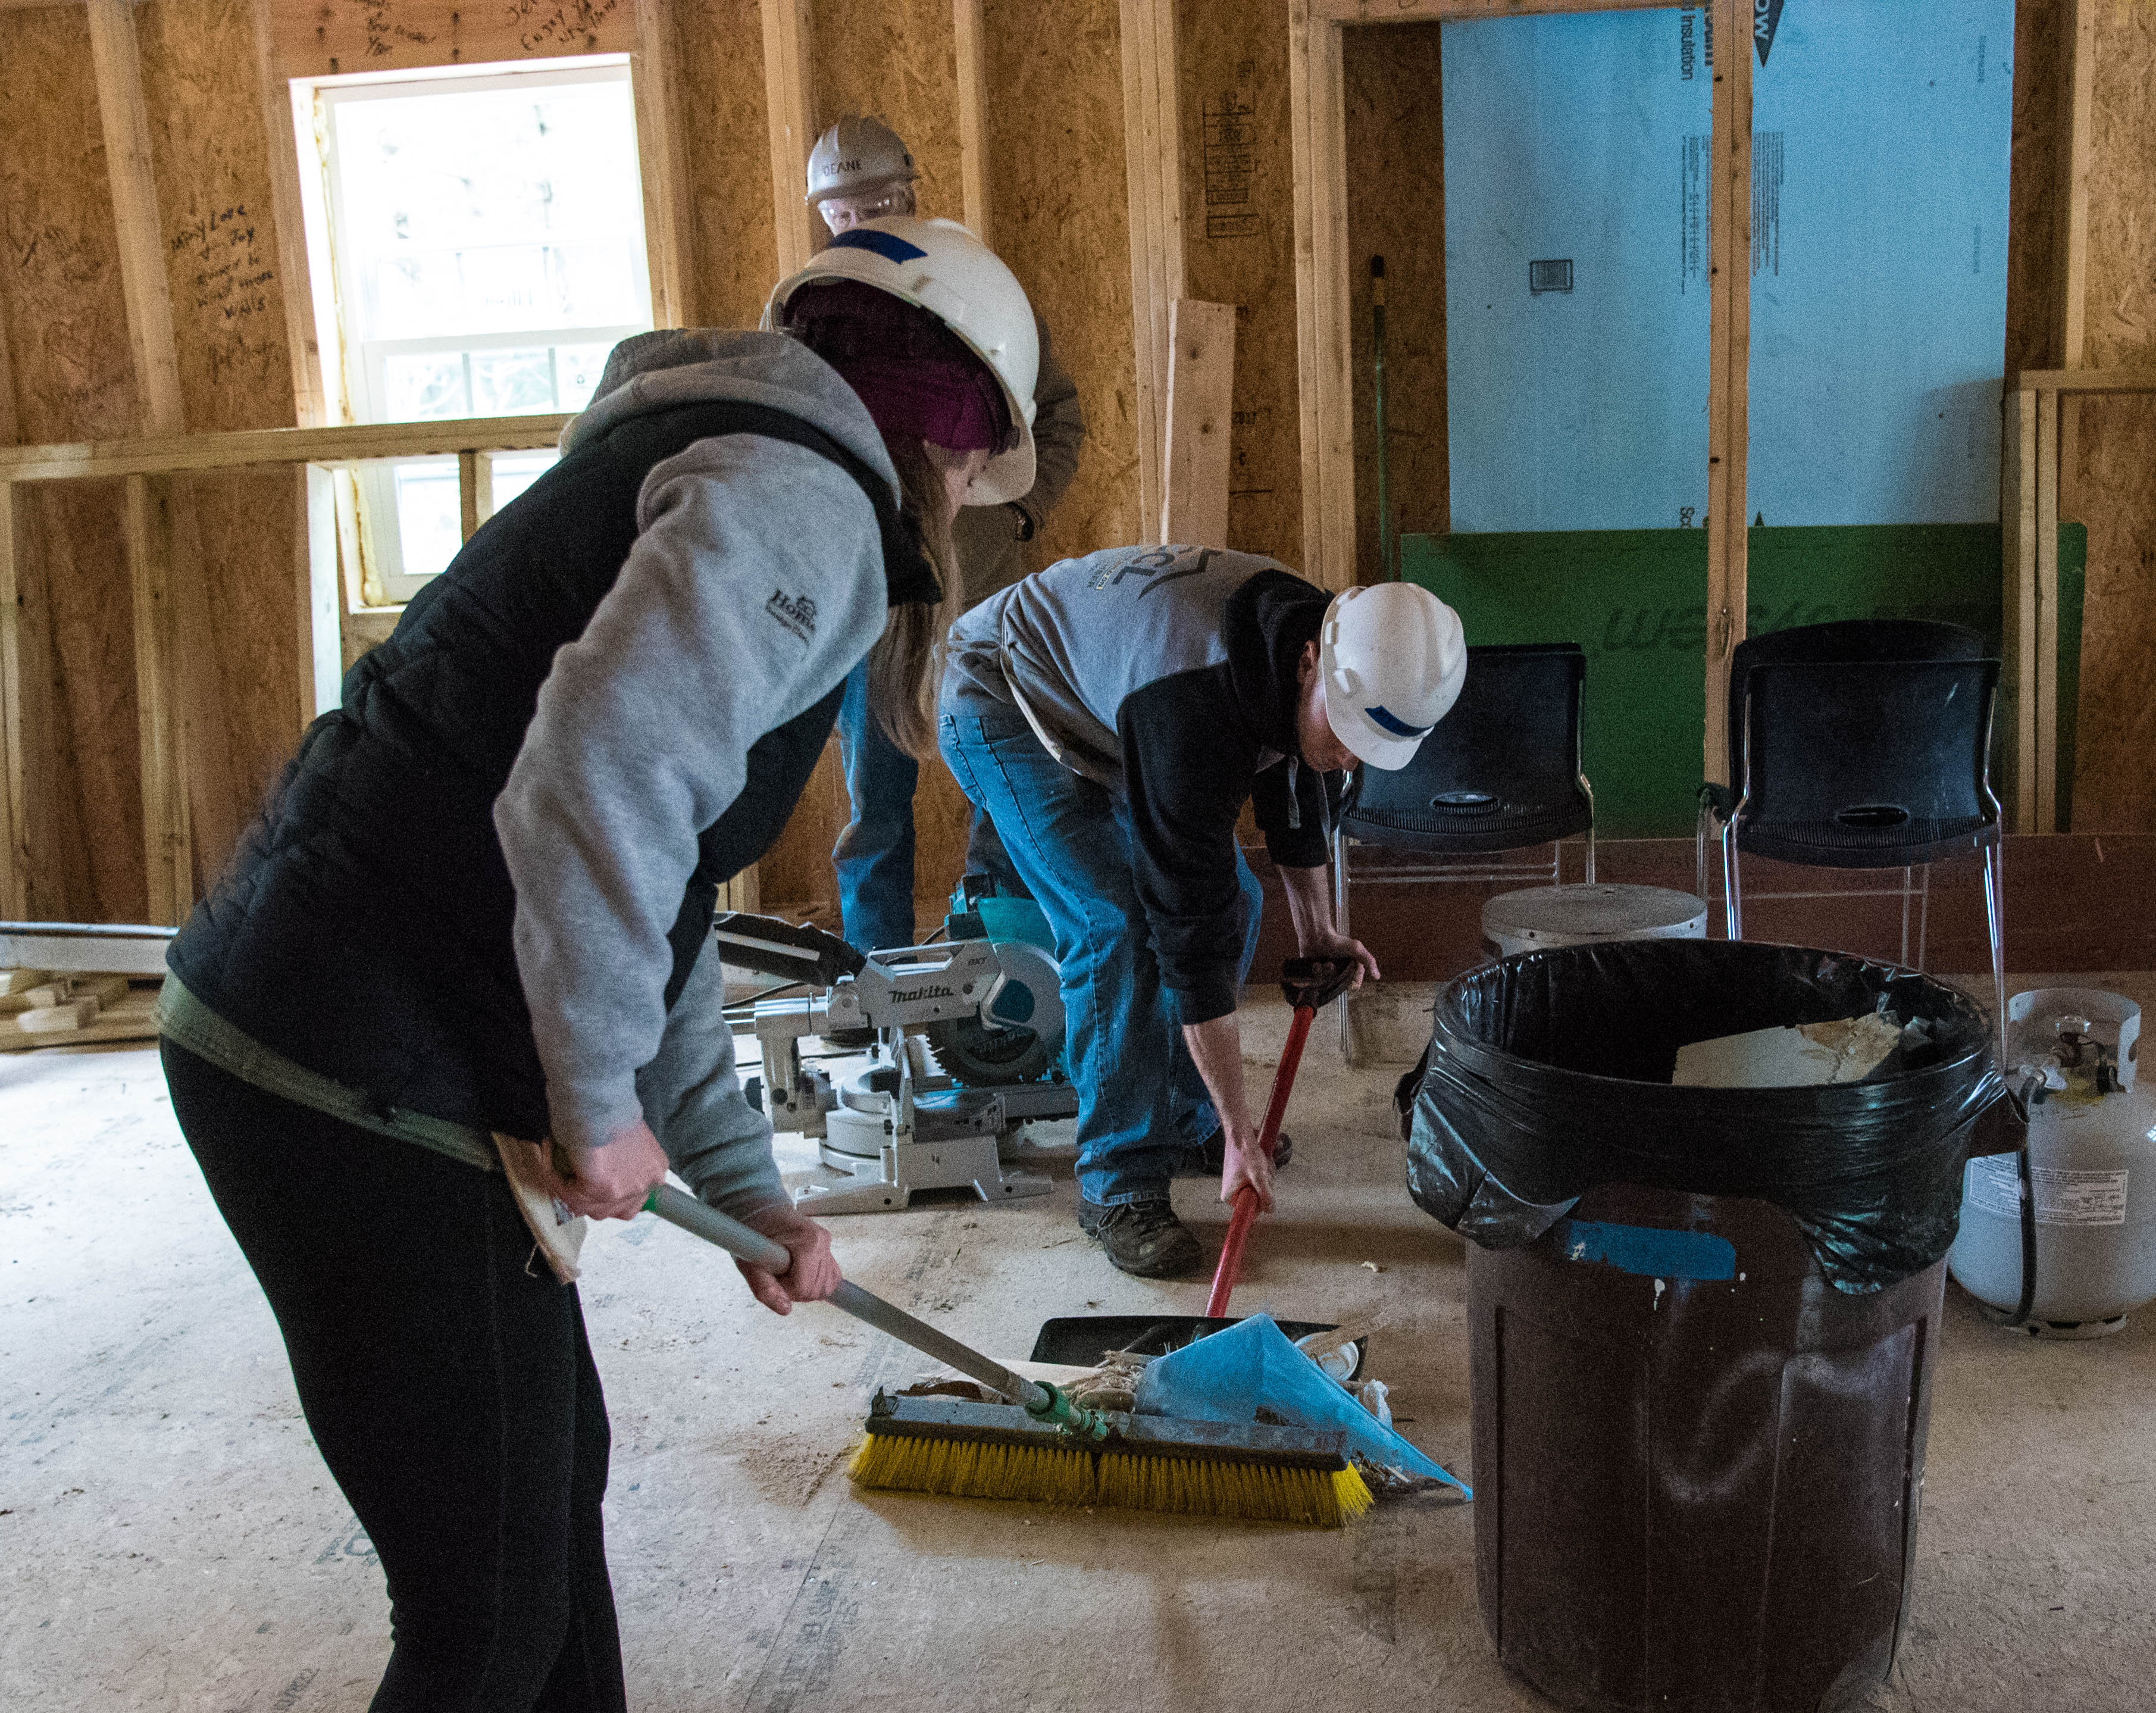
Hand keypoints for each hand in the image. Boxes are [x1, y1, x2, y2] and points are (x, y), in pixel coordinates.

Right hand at [541, 1120, 669, 1221]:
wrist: (600, 1099)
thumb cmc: (609, 1110)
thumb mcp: (627, 1142)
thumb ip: (621, 1164)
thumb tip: (601, 1177)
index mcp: (655, 1170)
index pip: (635, 1202)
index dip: (611, 1199)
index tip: (593, 1189)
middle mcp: (646, 1184)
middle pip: (614, 1211)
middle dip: (591, 1201)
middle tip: (572, 1183)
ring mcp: (626, 1190)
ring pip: (589, 1208)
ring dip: (569, 1191)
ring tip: (557, 1169)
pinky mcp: (602, 1190)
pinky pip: (571, 1198)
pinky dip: (557, 1182)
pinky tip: (552, 1163)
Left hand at [734, 1202, 842, 1314]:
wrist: (760, 1209)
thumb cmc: (753, 1231)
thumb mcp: (750, 1263)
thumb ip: (766, 1289)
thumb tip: (786, 1310)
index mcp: (808, 1242)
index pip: (805, 1287)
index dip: (786, 1289)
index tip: (772, 1276)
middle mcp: (823, 1242)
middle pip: (817, 1289)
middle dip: (795, 1290)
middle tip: (777, 1274)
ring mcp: (828, 1244)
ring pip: (826, 1287)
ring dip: (805, 1287)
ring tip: (786, 1271)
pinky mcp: (828, 1248)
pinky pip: (832, 1277)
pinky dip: (816, 1282)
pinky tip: (799, 1273)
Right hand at [1219, 1128, 1275, 1215]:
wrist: (1240, 1133)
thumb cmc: (1245, 1153)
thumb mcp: (1259, 1177)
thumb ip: (1266, 1196)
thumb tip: (1270, 1210)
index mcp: (1229, 1197)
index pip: (1251, 1210)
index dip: (1262, 1200)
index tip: (1263, 1185)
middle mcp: (1232, 1192)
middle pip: (1258, 1197)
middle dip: (1266, 1183)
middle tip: (1263, 1171)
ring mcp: (1238, 1183)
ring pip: (1261, 1186)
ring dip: (1266, 1174)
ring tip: (1262, 1162)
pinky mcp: (1244, 1174)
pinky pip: (1259, 1177)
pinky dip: (1264, 1169)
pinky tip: (1263, 1159)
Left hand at [1299, 929, 1378, 988]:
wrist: (1316, 935)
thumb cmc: (1336, 941)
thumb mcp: (1356, 949)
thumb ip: (1369, 961)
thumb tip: (1377, 976)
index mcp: (1351, 966)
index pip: (1355, 981)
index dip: (1353, 982)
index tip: (1351, 983)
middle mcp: (1340, 971)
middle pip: (1339, 983)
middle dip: (1335, 975)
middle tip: (1331, 964)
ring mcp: (1327, 973)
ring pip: (1327, 983)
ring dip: (1325, 973)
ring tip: (1322, 962)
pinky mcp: (1316, 973)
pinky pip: (1316, 981)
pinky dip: (1316, 972)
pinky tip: (1315, 964)